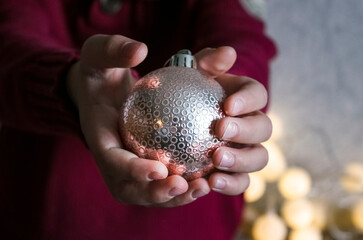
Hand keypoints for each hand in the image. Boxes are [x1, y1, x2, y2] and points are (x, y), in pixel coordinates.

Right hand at [67, 35, 210, 206]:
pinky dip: (183, 188)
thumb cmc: (100, 74)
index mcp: (99, 137)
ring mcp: (128, 168)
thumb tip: (140, 50)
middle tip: (182, 185)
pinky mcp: (145, 167)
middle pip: (131, 189)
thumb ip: (113, 50)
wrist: (99, 93)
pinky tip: (209, 179)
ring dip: (174, 197)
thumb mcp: (98, 55)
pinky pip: (163, 185)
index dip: (132, 170)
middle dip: (155, 193)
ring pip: (149, 193)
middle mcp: (113, 160)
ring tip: (202, 188)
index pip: (112, 160)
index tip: (159, 169)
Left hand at [195, 47, 271, 194]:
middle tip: (221, 130)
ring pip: (259, 158)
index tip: (228, 105)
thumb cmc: (183, 92)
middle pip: (264, 129)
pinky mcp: (235, 174)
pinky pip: (241, 183)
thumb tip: (228, 53)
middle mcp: (252, 125)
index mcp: (245, 98)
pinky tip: (210, 183)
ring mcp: (246, 151)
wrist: (171, 118)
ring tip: (216, 160)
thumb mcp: (190, 72)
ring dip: (241, 161)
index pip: (257, 95)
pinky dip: (231, 184)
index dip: (248, 100)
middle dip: (246, 130)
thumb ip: (208, 62)